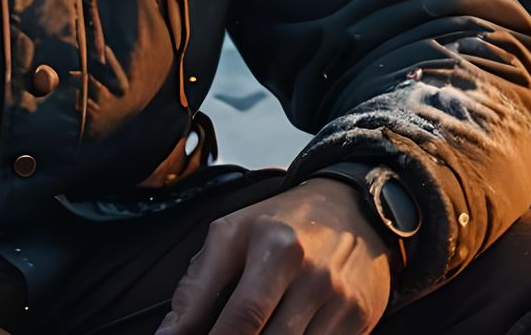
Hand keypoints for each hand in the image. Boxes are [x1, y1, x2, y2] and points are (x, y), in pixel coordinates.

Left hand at [156, 178, 393, 334]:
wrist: (352, 209)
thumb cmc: (282, 224)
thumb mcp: (232, 233)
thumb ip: (197, 283)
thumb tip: (171, 333)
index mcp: (271, 243)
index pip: (241, 315)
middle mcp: (309, 270)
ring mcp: (338, 297)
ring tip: (246, 334)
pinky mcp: (359, 317)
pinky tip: (276, 333)